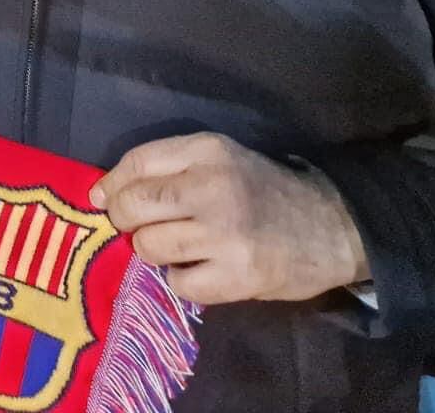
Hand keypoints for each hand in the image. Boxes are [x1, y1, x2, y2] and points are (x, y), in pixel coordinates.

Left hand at [91, 131, 368, 304]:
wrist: (333, 227)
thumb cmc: (263, 190)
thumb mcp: (220, 159)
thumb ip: (166, 168)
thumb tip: (102, 193)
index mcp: (207, 151)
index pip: (136, 163)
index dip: (111, 184)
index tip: (102, 199)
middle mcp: (213, 187)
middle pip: (134, 205)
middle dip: (122, 220)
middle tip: (134, 227)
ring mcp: (226, 234)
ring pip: (149, 246)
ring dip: (152, 251)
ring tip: (176, 247)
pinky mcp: (239, 276)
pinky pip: (179, 283)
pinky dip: (181, 280)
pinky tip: (200, 269)